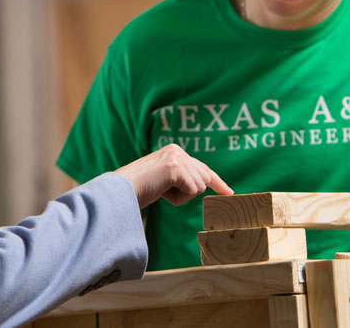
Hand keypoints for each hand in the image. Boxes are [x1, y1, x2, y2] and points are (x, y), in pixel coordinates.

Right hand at [115, 144, 232, 207]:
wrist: (120, 192)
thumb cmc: (138, 190)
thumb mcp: (163, 180)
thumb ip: (180, 178)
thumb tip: (202, 184)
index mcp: (174, 151)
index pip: (202, 167)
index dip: (217, 182)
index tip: (229, 192)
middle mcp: (177, 150)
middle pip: (203, 178)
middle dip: (189, 192)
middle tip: (164, 191)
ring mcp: (177, 157)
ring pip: (198, 187)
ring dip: (181, 197)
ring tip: (159, 191)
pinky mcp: (176, 167)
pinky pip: (192, 191)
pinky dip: (178, 199)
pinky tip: (161, 192)